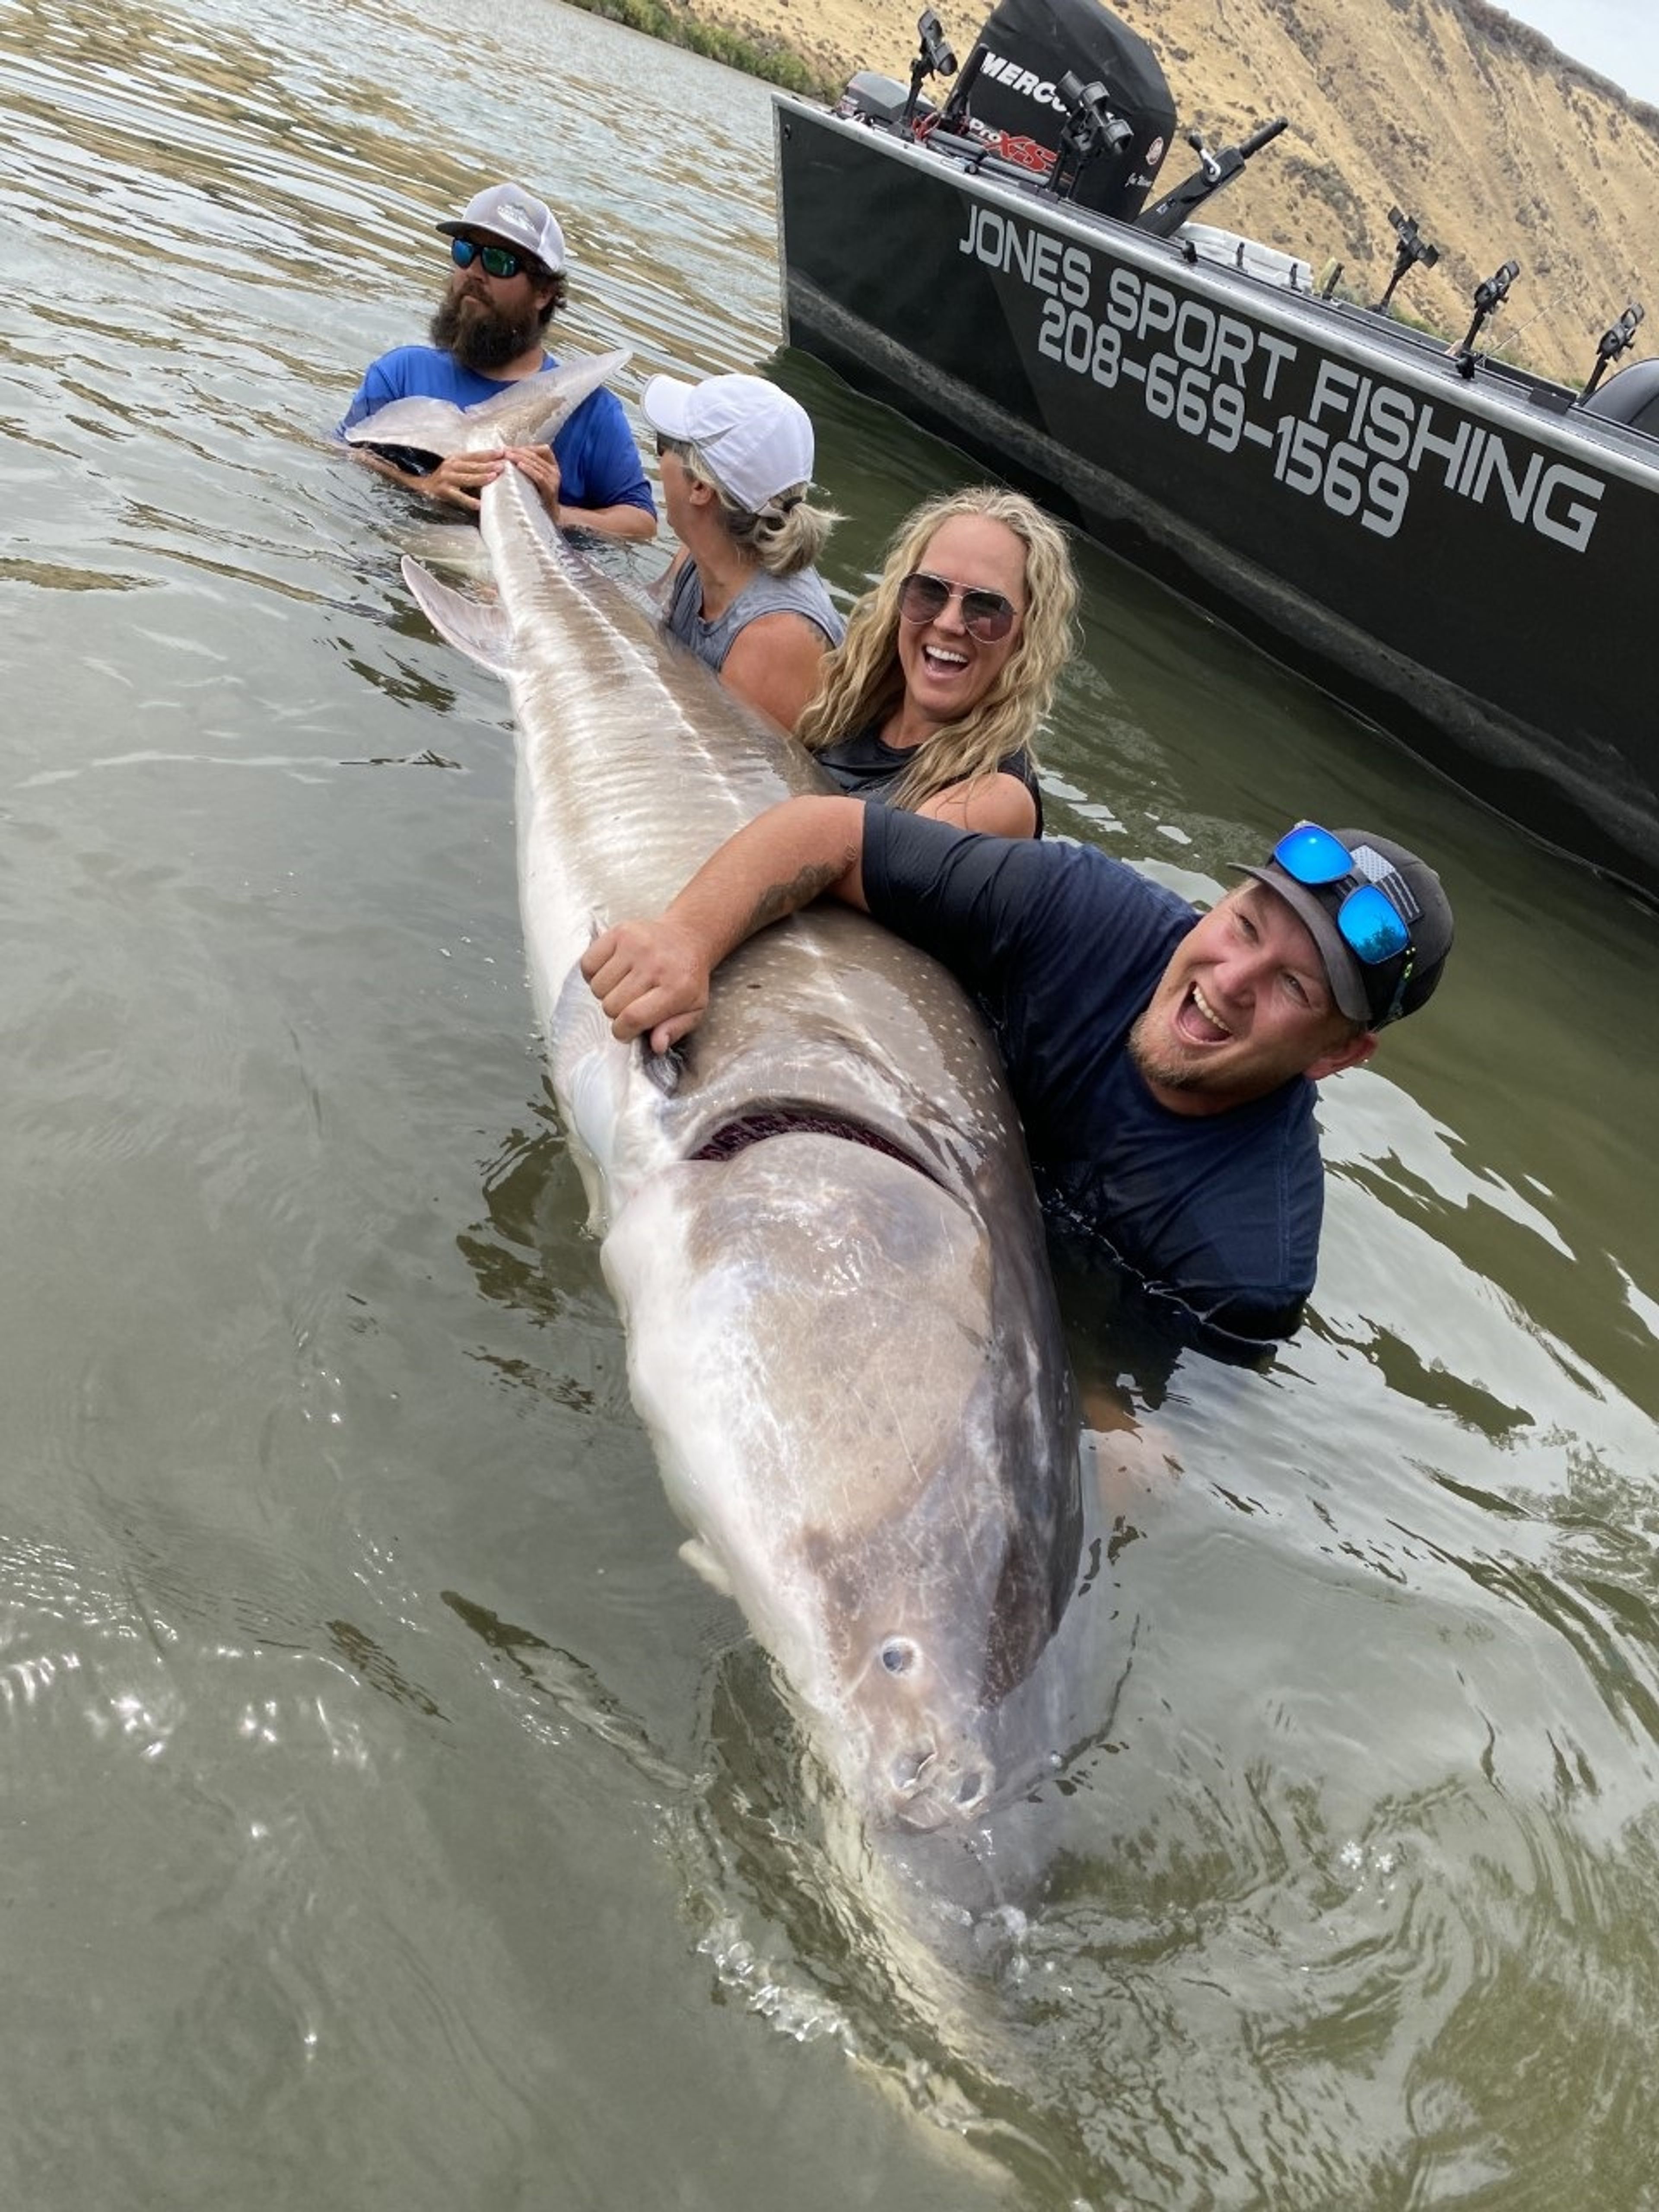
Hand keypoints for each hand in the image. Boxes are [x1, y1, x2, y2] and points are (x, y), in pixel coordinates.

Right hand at [422, 448, 507, 512]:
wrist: (423, 486)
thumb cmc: (445, 478)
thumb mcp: (456, 467)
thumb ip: (472, 466)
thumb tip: (494, 466)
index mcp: (456, 458)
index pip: (475, 455)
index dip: (489, 454)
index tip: (502, 452)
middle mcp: (451, 466)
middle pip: (473, 465)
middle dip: (488, 465)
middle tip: (502, 465)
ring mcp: (447, 478)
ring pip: (467, 478)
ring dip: (481, 478)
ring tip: (493, 477)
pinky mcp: (444, 491)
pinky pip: (458, 496)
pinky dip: (469, 500)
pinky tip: (478, 504)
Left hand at [505, 443, 561, 520]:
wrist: (549, 517)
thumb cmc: (538, 497)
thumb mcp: (535, 479)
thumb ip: (530, 467)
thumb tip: (511, 454)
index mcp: (553, 467)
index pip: (544, 450)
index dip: (528, 447)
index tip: (512, 449)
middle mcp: (555, 472)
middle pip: (537, 455)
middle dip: (519, 451)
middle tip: (505, 451)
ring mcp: (554, 481)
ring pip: (536, 464)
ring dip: (520, 458)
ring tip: (508, 456)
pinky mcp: (550, 490)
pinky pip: (539, 476)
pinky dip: (529, 470)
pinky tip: (519, 466)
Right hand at [581, 917, 711, 1053]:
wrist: (687, 938)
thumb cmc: (688, 977)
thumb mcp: (694, 1009)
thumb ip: (676, 1029)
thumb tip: (657, 1045)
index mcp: (676, 988)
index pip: (633, 1017)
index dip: (622, 1031)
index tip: (625, 1030)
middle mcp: (655, 964)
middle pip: (611, 1005)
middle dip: (617, 1012)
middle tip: (630, 1003)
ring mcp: (635, 945)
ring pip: (598, 987)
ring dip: (605, 994)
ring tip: (623, 986)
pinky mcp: (620, 932)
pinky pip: (588, 964)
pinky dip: (593, 974)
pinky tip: (611, 973)